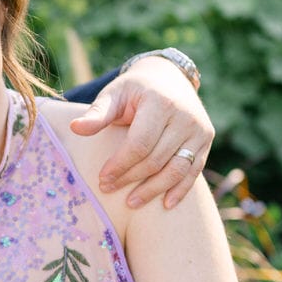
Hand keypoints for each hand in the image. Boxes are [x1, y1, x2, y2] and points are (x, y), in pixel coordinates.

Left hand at [70, 56, 213, 208]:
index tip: (102, 177)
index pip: (140, 143)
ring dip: (153, 190)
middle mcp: (185, 117)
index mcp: (160, 103)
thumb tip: (75, 128)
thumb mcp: (115, 94)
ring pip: (176, 169)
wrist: (169, 77)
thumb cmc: (135, 89)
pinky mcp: (206, 139)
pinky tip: (165, 204)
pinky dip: (180, 189)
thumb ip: (98, 113)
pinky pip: (194, 170)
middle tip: (108, 189)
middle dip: (130, 178)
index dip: (120, 164)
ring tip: (132, 202)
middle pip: (156, 159)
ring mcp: (199, 129)